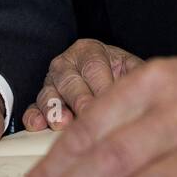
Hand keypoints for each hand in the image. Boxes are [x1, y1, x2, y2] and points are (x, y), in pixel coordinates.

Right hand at [21, 38, 142, 130]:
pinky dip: (34, 116)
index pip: (94, 66)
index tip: (110, 103)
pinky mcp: (42, 102)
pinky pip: (33, 107)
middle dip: (79, 100)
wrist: (103, 79)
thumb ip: (137, 78)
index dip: (101, 86)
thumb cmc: (121, 76)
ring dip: (54, 109)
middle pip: (69, 80)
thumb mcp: (132, 70)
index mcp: (90, 51)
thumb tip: (143, 94)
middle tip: (87, 115)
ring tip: (61, 123)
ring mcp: (52, 83)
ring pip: (49, 93)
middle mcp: (67, 63)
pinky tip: (37, 125)